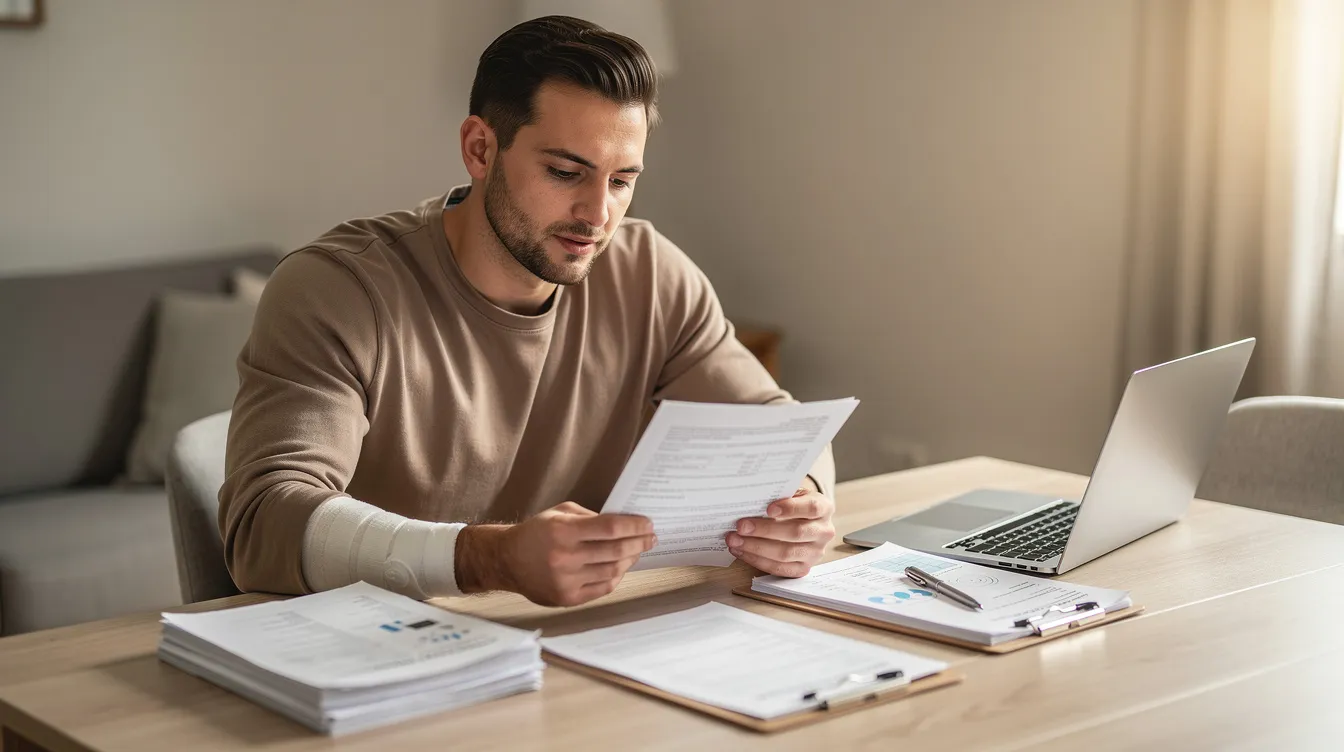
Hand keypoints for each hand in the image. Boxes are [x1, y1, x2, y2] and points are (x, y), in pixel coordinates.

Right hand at [456, 502, 654, 606]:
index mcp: (564, 532)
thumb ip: (591, 517)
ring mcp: (567, 580)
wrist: (507, 560)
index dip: (634, 526)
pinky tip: (621, 567)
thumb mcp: (561, 513)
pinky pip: (603, 588)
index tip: (648, 524)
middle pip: (615, 551)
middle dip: (639, 543)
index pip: (610, 528)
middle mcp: (565, 557)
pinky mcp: (567, 598)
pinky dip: (617, 576)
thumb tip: (624, 525)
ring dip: (630, 560)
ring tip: (638, 551)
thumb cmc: (537, 533)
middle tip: (651, 538)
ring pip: (612, 571)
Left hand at [726, 486, 834, 576]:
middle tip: (741, 526)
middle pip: (795, 532)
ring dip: (756, 547)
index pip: (812, 508)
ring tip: (734, 540)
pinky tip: (741, 551)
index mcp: (824, 508)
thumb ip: (778, 495)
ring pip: (785, 553)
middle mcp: (823, 532)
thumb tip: (750, 500)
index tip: (768, 508)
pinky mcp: (803, 568)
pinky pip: (779, 569)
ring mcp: (815, 553)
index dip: (791, 508)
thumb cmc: (792, 505)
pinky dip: (757, 560)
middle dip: (764, 530)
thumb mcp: (791, 494)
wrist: (804, 522)